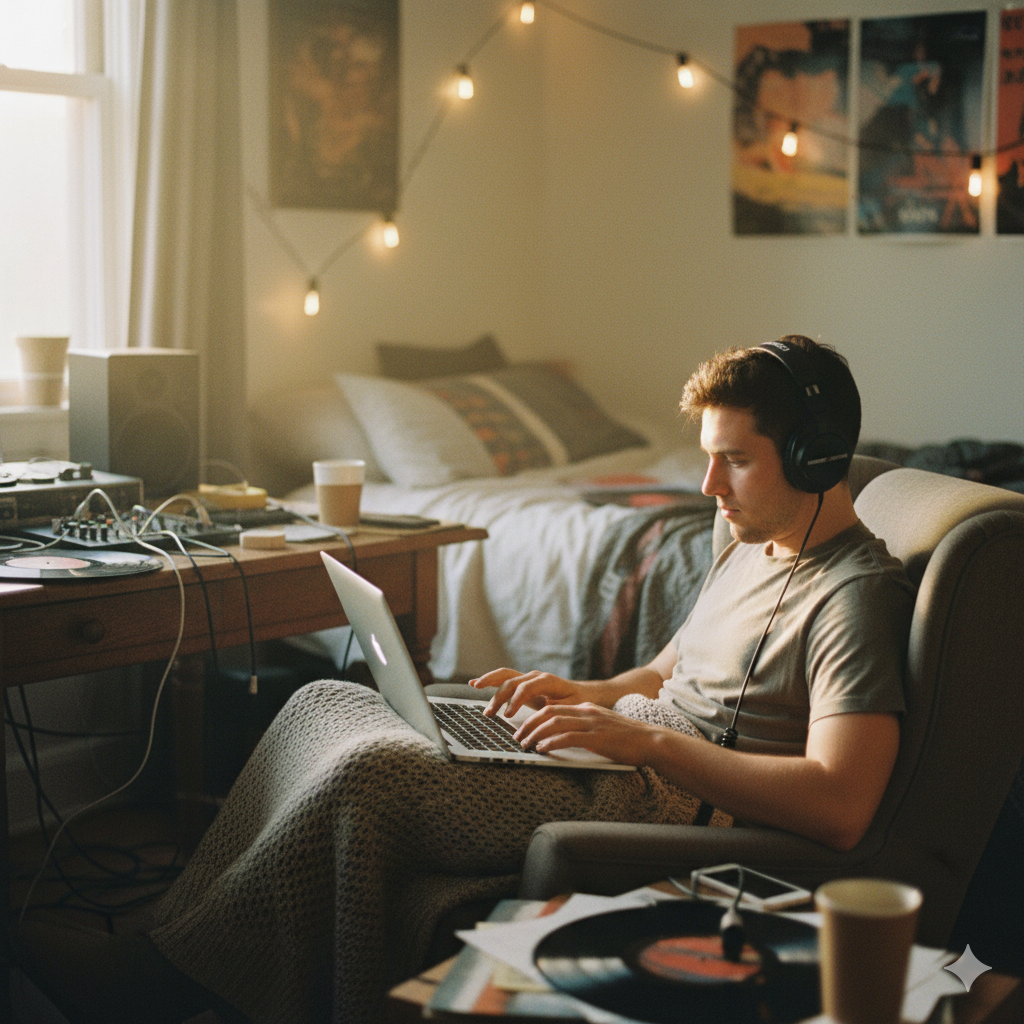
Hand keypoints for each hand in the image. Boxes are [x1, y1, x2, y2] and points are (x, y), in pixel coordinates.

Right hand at [469, 668, 605, 718]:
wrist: (581, 693)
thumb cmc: (577, 702)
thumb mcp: (572, 707)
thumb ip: (558, 708)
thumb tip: (546, 711)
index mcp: (547, 681)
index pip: (525, 687)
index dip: (515, 700)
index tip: (507, 715)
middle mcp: (535, 676)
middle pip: (512, 680)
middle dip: (498, 695)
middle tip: (490, 712)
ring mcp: (528, 678)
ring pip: (504, 676)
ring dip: (489, 682)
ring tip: (475, 688)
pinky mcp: (522, 683)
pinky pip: (503, 679)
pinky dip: (489, 680)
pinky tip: (474, 683)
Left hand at [513, 702, 664, 765]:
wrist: (651, 741)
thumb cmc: (628, 739)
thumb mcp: (602, 727)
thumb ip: (585, 728)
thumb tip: (565, 737)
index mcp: (586, 709)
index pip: (553, 708)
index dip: (534, 718)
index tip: (522, 728)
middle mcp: (586, 712)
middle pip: (548, 713)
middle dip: (529, 724)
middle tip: (517, 737)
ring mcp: (591, 724)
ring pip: (554, 723)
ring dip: (535, 734)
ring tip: (525, 744)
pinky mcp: (596, 737)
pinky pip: (567, 737)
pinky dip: (551, 743)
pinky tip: (542, 749)